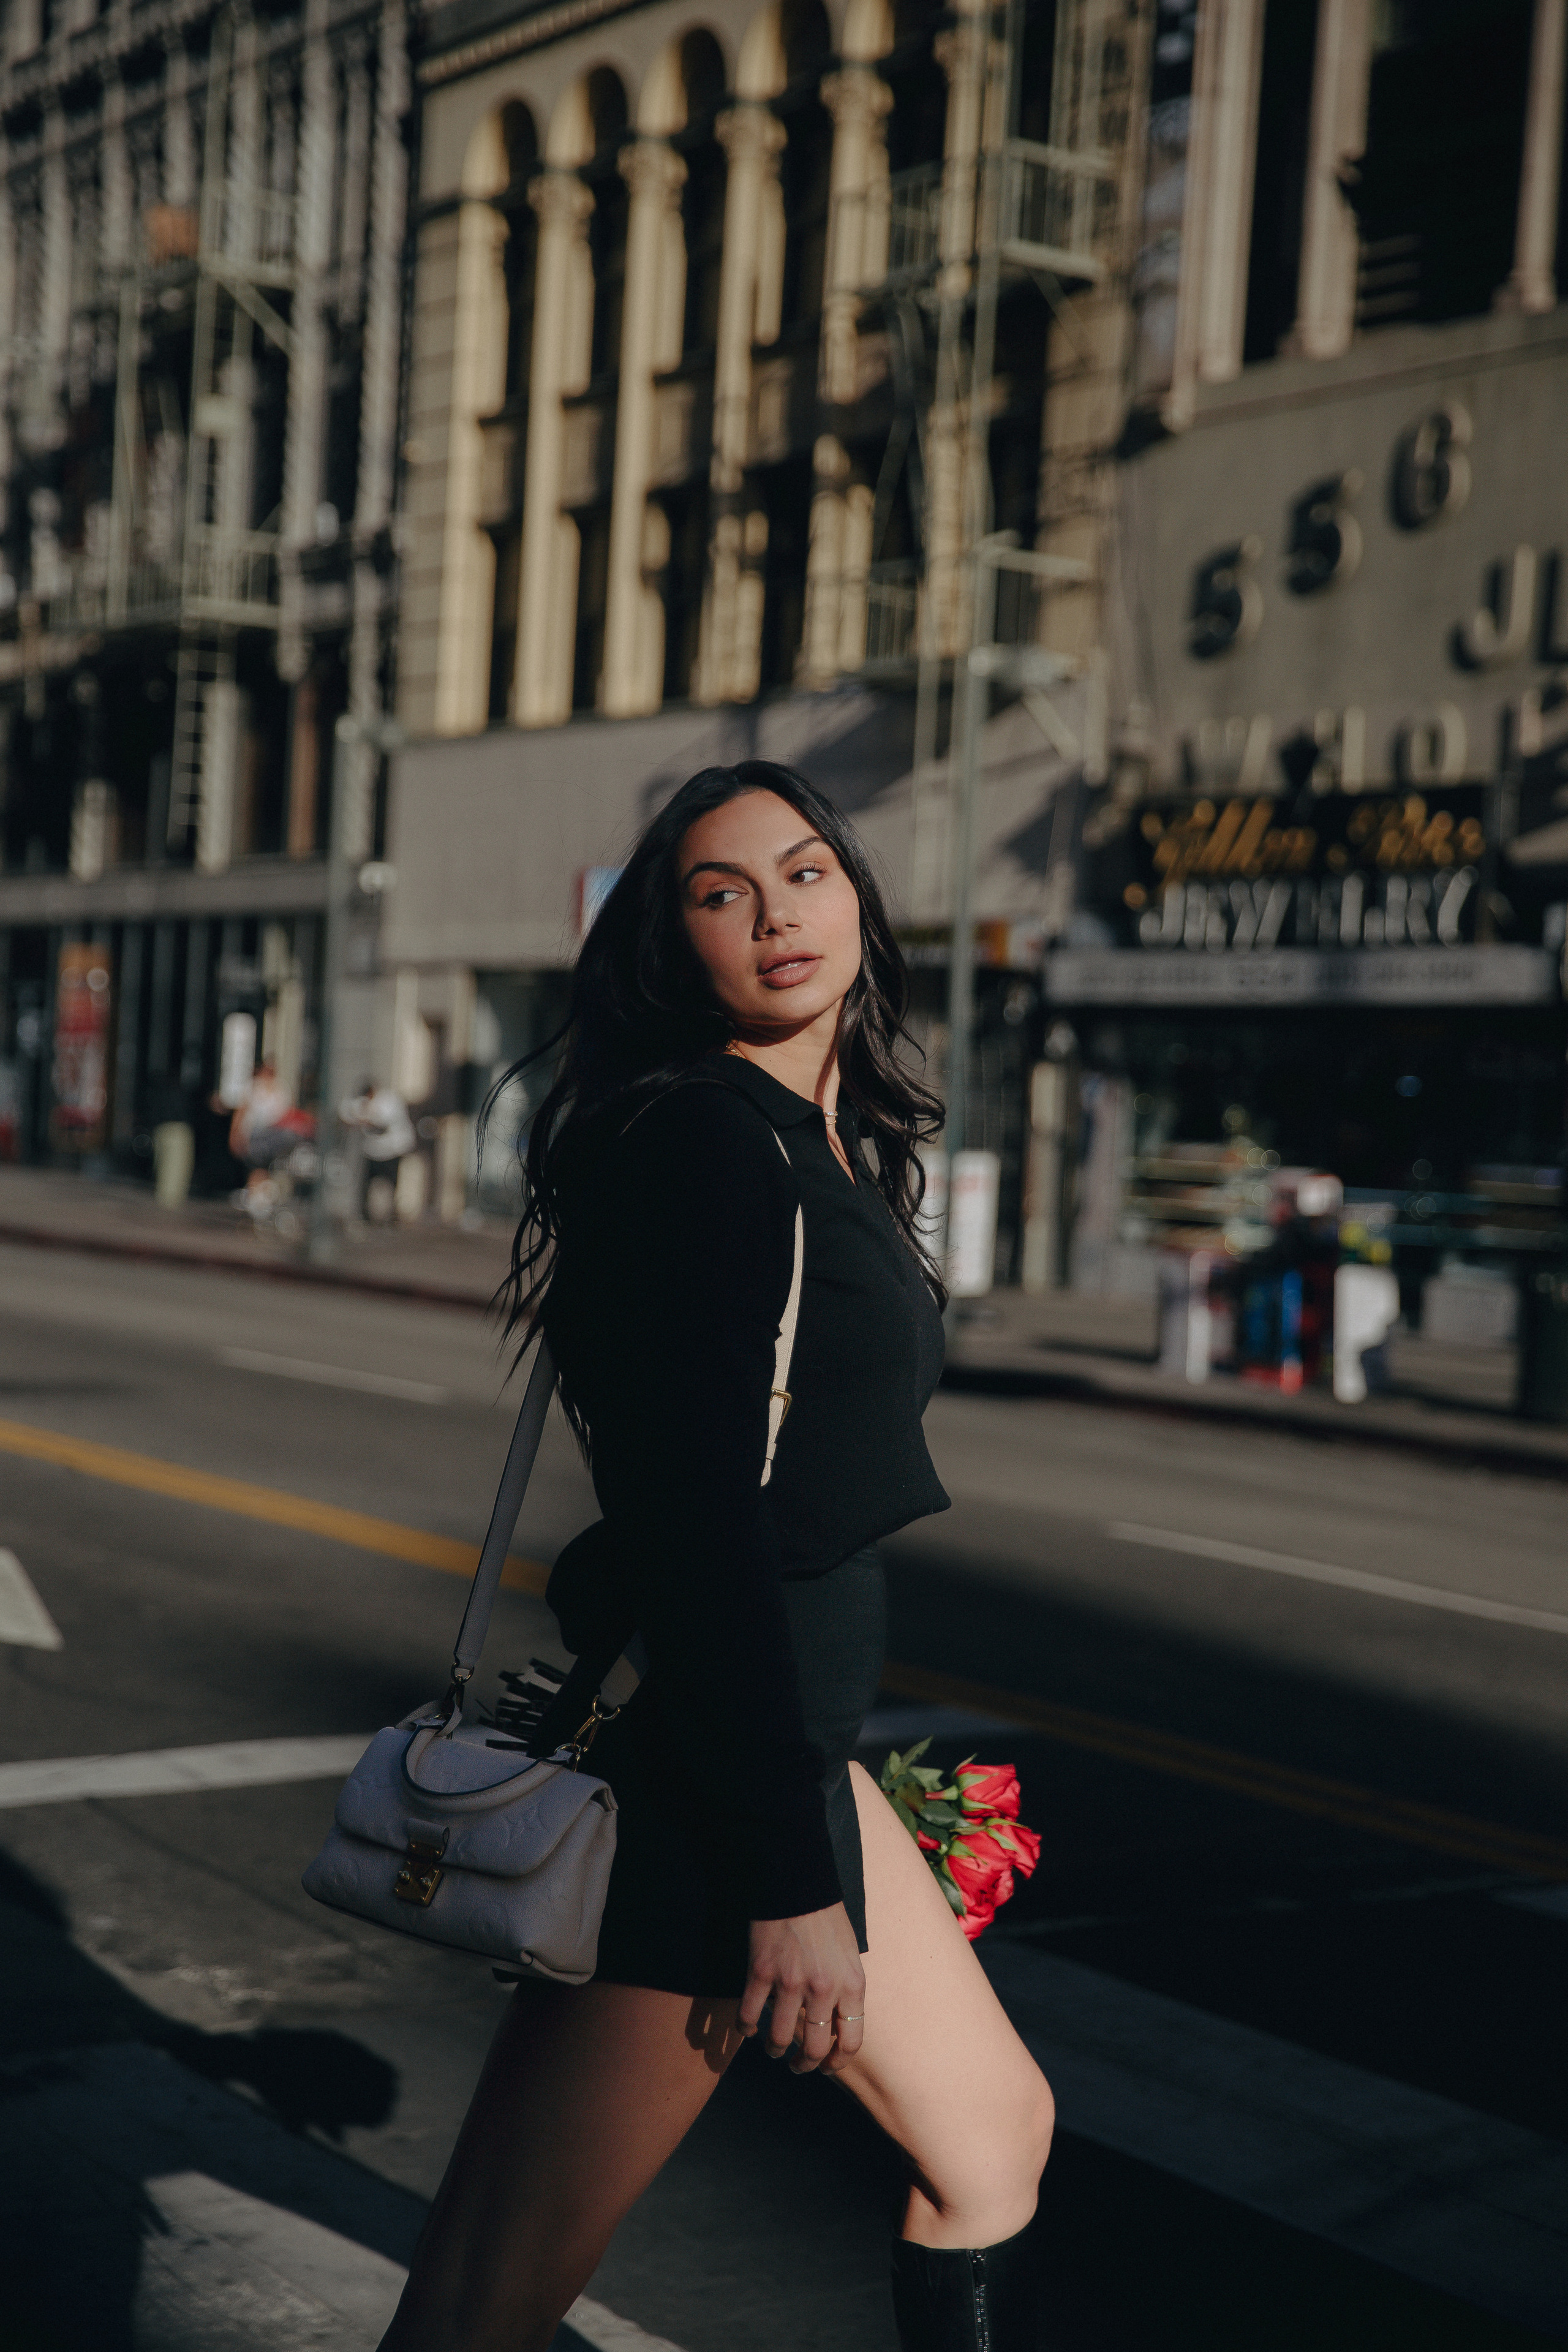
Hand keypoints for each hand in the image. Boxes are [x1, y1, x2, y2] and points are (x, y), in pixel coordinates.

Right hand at [738, 1904, 865, 2074]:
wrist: (796, 1883)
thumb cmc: (826, 1917)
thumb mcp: (849, 1955)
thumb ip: (845, 1989)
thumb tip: (836, 2022)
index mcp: (852, 1984)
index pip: (850, 2042)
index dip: (836, 2063)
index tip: (825, 2066)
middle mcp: (824, 1989)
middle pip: (814, 2048)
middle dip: (804, 2065)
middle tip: (797, 2065)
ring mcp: (790, 1982)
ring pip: (779, 2038)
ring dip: (775, 2050)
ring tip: (773, 2049)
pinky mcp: (761, 1972)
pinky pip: (750, 2015)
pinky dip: (747, 2028)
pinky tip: (749, 2029)